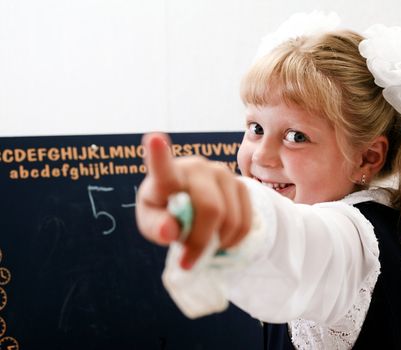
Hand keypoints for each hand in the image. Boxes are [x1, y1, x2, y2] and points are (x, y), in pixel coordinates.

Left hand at [135, 133, 251, 268]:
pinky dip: (233, 240)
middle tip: (188, 260)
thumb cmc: (166, 212)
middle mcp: (196, 168)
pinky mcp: (241, 185)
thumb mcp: (152, 223)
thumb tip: (170, 231)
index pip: (163, 167)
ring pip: (231, 219)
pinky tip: (221, 240)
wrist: (192, 203)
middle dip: (201, 241)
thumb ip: (156, 228)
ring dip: (218, 243)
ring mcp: (223, 173)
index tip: (154, 137)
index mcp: (167, 176)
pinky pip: (245, 222)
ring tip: (205, 245)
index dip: (158, 154)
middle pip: (211, 209)